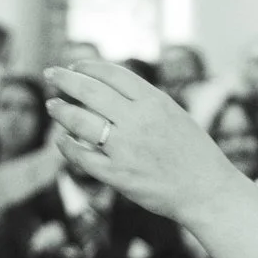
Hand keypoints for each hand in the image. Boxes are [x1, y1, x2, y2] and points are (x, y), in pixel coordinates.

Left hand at [44, 62, 246, 225]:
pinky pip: (82, 157)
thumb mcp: (174, 115)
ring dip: (61, 111)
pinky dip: (67, 147)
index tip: (75, 66)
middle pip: (91, 91)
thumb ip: (145, 102)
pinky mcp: (118, 175)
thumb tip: (107, 89)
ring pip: (80, 122)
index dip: (90, 67)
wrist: (207, 191)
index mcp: (155, 102)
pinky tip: (61, 140)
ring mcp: (126, 148)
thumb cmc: (193, 153)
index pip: (113, 74)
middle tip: (50, 74)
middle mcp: (138, 121)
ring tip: (52, 106)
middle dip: (66, 80)